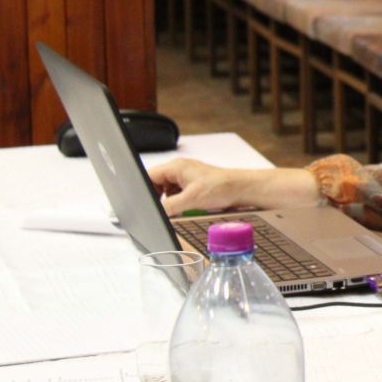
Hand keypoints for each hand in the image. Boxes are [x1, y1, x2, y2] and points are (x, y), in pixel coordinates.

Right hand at [148, 158, 320, 214]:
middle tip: (158, 210)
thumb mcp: (191, 199)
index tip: (137, 203)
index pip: (148, 176)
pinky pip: (178, 195)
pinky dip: (178, 203)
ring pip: (167, 191)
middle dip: (155, 198)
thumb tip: (154, 214)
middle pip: (156, 184)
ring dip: (168, 202)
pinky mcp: (195, 186)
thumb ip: (168, 207)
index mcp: (176, 167)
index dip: (141, 190)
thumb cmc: (222, 187)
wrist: (244, 189)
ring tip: (175, 210)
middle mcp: (180, 170)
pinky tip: (184, 210)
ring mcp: (187, 178)